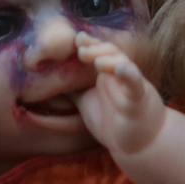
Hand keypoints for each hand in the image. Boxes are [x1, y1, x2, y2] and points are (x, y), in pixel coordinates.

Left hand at [74, 32, 166, 155]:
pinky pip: (135, 84)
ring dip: (110, 59)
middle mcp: (120, 75)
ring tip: (96, 61)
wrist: (139, 144)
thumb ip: (72, 88)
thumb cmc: (112, 120)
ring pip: (123, 64)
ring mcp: (130, 85)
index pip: (99, 51)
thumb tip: (45, 81)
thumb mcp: (86, 101)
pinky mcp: (139, 99)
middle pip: (111, 52)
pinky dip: (129, 75)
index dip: (89, 43)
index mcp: (107, 73)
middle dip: (96, 47)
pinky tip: (121, 69)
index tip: (76, 38)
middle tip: (80, 48)